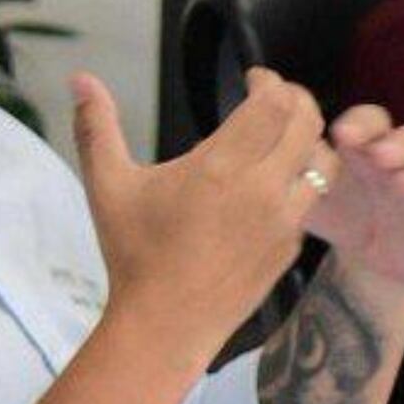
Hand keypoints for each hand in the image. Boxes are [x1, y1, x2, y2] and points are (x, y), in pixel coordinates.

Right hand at [68, 68, 325, 355]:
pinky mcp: (291, 247)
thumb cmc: (134, 253)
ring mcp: (284, 221)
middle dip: (297, 100)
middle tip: (276, 98)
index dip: (271, 82)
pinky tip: (274, 183)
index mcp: (222, 167)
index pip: (273, 104)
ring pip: (324, 163)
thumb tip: (80, 79)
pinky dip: (301, 182)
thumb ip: (97, 127)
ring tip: (285, 137)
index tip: (255, 79)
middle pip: (308, 123)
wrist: (165, 325)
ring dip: (310, 140)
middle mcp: (263, 189)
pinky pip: (310, 201)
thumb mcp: (108, 186)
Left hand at [303, 101, 403, 297]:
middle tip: (381, 155)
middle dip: (403, 143)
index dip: (364, 124)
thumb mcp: (308, 183)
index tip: (342, 135)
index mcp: (373, 147)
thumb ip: (290, 144)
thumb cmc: (338, 209)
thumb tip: (258, 81)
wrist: (366, 259)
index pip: (376, 121)